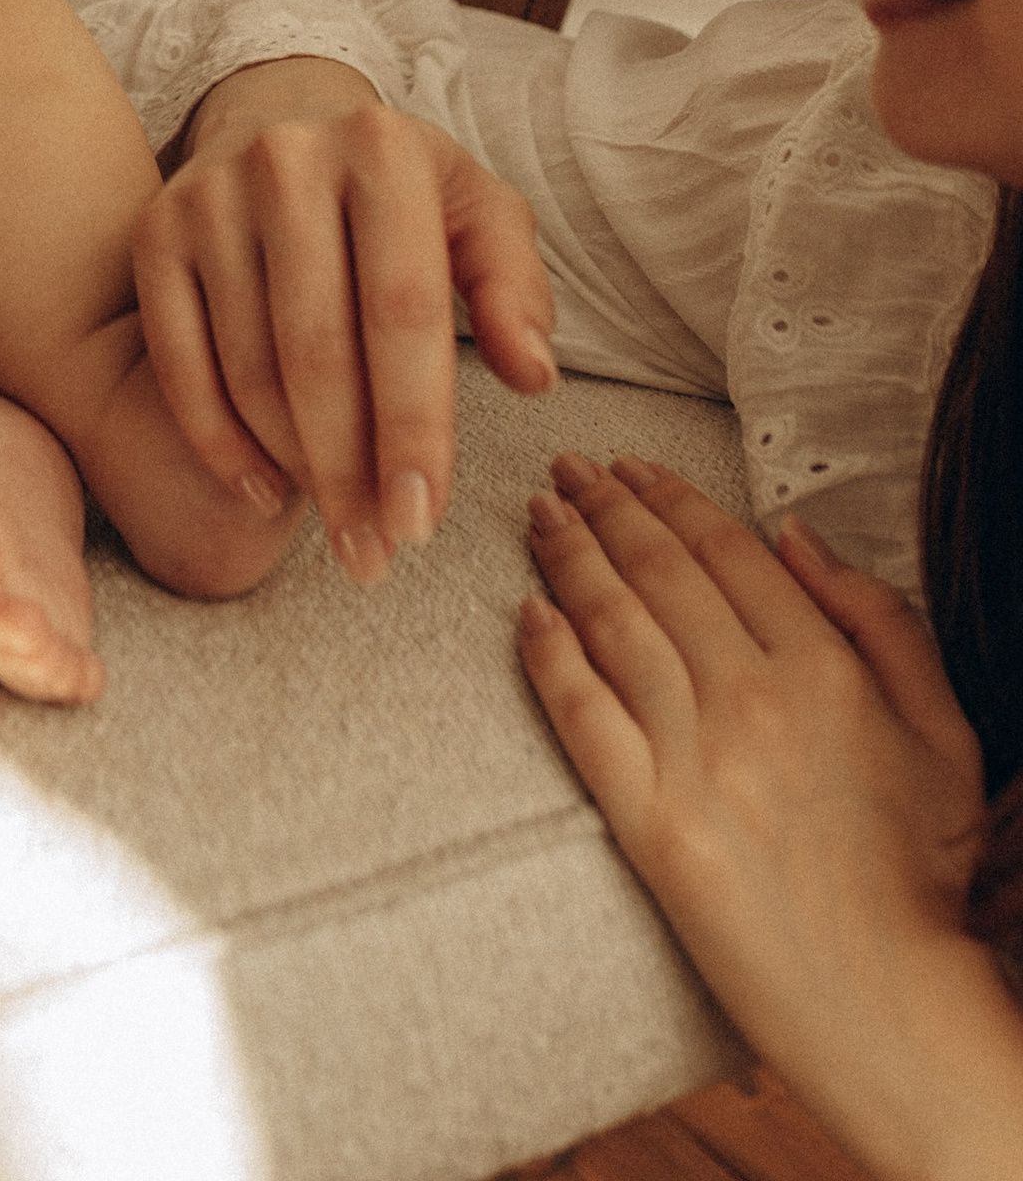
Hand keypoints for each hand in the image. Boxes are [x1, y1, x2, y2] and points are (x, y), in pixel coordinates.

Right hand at [132, 60, 555, 577]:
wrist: (284, 118)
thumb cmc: (402, 194)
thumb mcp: (478, 214)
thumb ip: (515, 287)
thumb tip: (532, 376)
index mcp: (382, 149)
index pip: (402, 311)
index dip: (413, 427)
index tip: (422, 522)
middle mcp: (286, 159)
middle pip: (317, 352)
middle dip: (348, 471)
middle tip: (374, 554)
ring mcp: (210, 194)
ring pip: (250, 368)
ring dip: (294, 468)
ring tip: (337, 524)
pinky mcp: (158, 231)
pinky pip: (180, 364)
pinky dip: (219, 444)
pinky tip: (265, 491)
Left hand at [522, 455, 1022, 1180]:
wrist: (887, 1002)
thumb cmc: (915, 869)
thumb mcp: (942, 729)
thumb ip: (880, 619)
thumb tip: (797, 537)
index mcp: (824, 669)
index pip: (726, 550)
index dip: (670, 497)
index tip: (632, 468)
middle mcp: (755, 700)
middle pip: (659, 571)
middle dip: (604, 505)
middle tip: (568, 469)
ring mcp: (697, 760)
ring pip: (612, 623)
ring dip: (567, 555)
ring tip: (539, 515)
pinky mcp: (649, 821)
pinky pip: (582, 714)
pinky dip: (548, 653)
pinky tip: (526, 612)